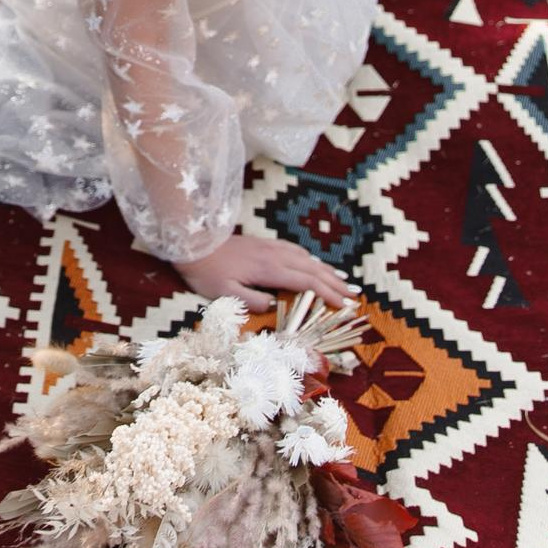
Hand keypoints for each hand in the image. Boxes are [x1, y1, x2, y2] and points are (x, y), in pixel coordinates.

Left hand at [175, 233, 356, 307]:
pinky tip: (314, 262)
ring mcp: (270, 247)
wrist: (193, 242)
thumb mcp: (223, 293)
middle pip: (313, 269)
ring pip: (306, 258)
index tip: (345, 305)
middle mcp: (274, 255)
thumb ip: (250, 301)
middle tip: (355, 296)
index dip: (328, 294)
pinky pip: (295, 250)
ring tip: (344, 281)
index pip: (306, 283)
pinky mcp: (264, 243)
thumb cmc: (206, 271)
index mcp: (268, 269)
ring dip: (327, 270)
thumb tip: (272, 305)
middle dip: (336, 283)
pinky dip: (310, 259)